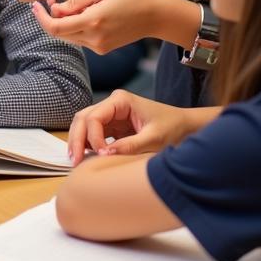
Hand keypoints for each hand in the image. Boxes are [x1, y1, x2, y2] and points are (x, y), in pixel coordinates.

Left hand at [31, 0, 157, 53]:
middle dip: (49, 18)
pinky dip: (74, 27)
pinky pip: (80, 39)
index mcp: (93, 22)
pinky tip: (81, 14)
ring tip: (67, 4)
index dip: (40, 17)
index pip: (55, 27)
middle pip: (59, 34)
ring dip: (62, 23)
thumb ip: (75, 2)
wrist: (157, 14)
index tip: (34, 5)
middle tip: (50, 0)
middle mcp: (94, 39)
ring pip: (69, 37)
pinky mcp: (104, 49)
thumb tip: (55, 10)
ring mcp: (100, 47)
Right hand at [67, 90, 195, 164]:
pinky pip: (93, 133)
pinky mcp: (113, 126)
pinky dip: (87, 144)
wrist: (185, 127)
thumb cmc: (173, 128)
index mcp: (120, 100)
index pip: (95, 117)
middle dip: (77, 138)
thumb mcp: (154, 139)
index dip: (93, 137)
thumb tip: (105, 155)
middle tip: (74, 160)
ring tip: (76, 160)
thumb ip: (130, 146)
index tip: (101, 156)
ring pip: (84, 124)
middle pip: (83, 118)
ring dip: (79, 141)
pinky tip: (86, 157)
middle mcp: (112, 104)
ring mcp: (111, 114)